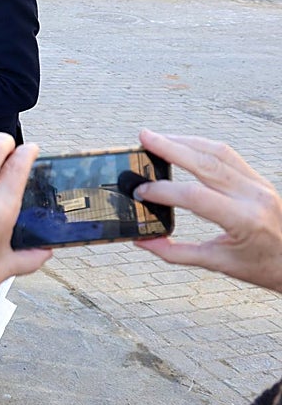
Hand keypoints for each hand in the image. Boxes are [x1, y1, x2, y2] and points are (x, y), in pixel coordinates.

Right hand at [134, 129, 281, 292]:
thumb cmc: (264, 267)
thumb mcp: (219, 263)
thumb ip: (176, 252)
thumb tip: (142, 241)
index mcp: (244, 220)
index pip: (194, 196)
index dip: (162, 191)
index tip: (140, 192)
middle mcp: (253, 197)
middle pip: (205, 163)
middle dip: (171, 148)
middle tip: (144, 138)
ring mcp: (259, 185)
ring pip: (218, 152)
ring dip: (185, 142)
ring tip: (158, 138)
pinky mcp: (259, 180)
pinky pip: (229, 155)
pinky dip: (202, 146)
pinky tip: (184, 145)